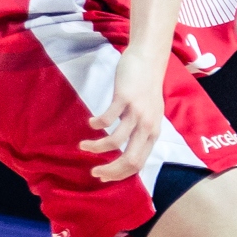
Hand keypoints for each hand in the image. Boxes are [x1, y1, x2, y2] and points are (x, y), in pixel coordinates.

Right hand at [79, 56, 164, 182]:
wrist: (149, 60)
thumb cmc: (146, 88)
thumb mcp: (149, 115)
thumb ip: (140, 132)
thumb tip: (123, 150)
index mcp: (153, 133)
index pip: (138, 164)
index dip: (119, 174)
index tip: (103, 176)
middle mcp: (147, 126)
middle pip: (130, 159)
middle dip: (109, 170)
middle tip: (94, 172)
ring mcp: (137, 112)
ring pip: (115, 142)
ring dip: (96, 148)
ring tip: (83, 147)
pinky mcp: (125, 98)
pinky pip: (107, 119)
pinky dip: (96, 125)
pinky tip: (90, 123)